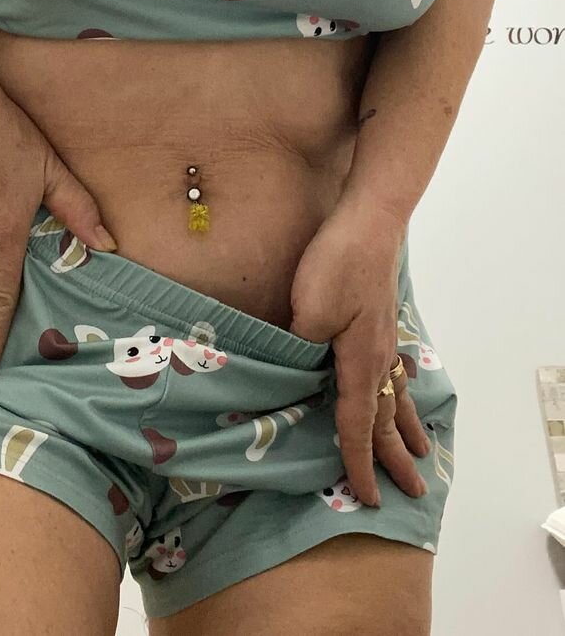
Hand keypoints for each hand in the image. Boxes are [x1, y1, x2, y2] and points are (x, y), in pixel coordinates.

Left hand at [287, 203, 431, 506]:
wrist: (369, 221)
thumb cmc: (336, 264)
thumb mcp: (307, 313)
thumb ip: (300, 350)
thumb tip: (295, 372)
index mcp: (360, 363)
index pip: (358, 426)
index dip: (359, 463)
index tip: (367, 498)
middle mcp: (379, 356)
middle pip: (388, 417)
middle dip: (397, 456)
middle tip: (413, 489)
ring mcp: (384, 335)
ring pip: (398, 392)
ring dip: (408, 425)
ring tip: (423, 448)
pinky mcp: (379, 317)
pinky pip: (395, 367)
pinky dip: (403, 388)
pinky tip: (403, 382)